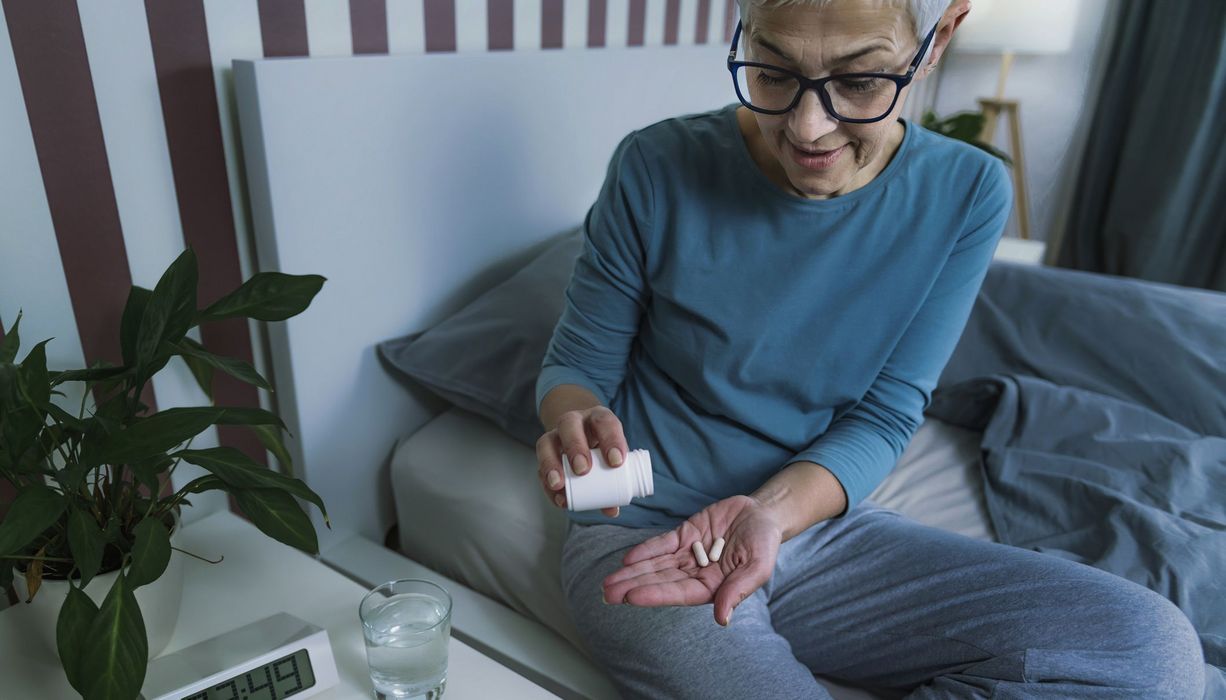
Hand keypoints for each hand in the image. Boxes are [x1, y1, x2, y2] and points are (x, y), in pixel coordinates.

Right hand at [536, 406, 628, 517]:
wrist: (582, 434)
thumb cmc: (602, 447)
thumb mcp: (613, 455)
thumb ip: (615, 480)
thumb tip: (612, 509)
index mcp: (597, 418)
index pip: (604, 421)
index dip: (611, 439)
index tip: (616, 462)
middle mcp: (574, 422)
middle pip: (569, 425)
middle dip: (575, 447)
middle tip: (582, 470)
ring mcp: (556, 436)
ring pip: (546, 441)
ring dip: (551, 464)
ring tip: (559, 484)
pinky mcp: (544, 452)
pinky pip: (540, 465)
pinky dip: (546, 482)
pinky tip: (558, 496)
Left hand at [601, 495, 782, 625]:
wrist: (763, 514)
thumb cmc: (764, 544)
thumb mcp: (758, 567)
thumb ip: (738, 590)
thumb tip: (721, 619)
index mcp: (713, 587)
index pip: (678, 594)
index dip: (654, 595)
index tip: (631, 597)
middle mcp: (696, 574)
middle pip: (660, 582)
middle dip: (633, 587)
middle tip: (607, 594)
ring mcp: (688, 554)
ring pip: (656, 565)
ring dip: (632, 573)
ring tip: (608, 581)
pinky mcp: (685, 534)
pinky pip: (662, 544)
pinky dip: (645, 551)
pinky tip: (627, 559)